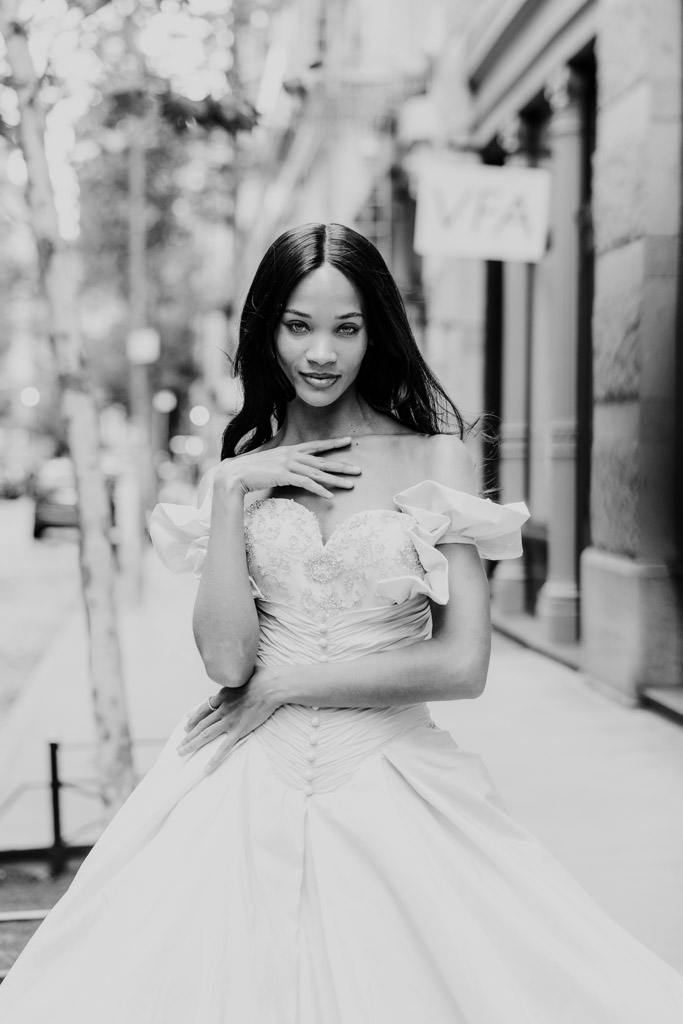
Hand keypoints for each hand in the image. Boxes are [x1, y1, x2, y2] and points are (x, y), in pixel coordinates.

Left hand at [177, 668, 283, 772]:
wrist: (270, 686)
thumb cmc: (262, 678)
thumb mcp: (244, 674)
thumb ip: (239, 676)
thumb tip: (242, 668)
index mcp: (223, 696)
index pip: (204, 709)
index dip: (194, 718)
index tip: (187, 725)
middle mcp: (222, 709)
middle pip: (200, 724)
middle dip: (188, 735)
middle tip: (179, 744)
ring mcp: (229, 721)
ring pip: (205, 735)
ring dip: (191, 745)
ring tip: (181, 752)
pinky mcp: (238, 730)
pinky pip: (224, 748)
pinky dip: (214, 759)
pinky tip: (207, 768)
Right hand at [214, 437, 360, 498]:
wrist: (235, 474)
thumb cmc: (251, 471)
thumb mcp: (271, 463)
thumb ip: (284, 464)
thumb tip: (292, 469)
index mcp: (290, 449)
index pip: (316, 445)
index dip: (333, 443)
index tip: (349, 441)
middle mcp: (291, 455)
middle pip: (322, 460)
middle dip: (342, 465)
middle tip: (359, 470)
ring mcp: (288, 464)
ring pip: (318, 472)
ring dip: (336, 479)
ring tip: (351, 484)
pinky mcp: (284, 475)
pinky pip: (306, 483)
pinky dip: (319, 489)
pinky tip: (330, 494)